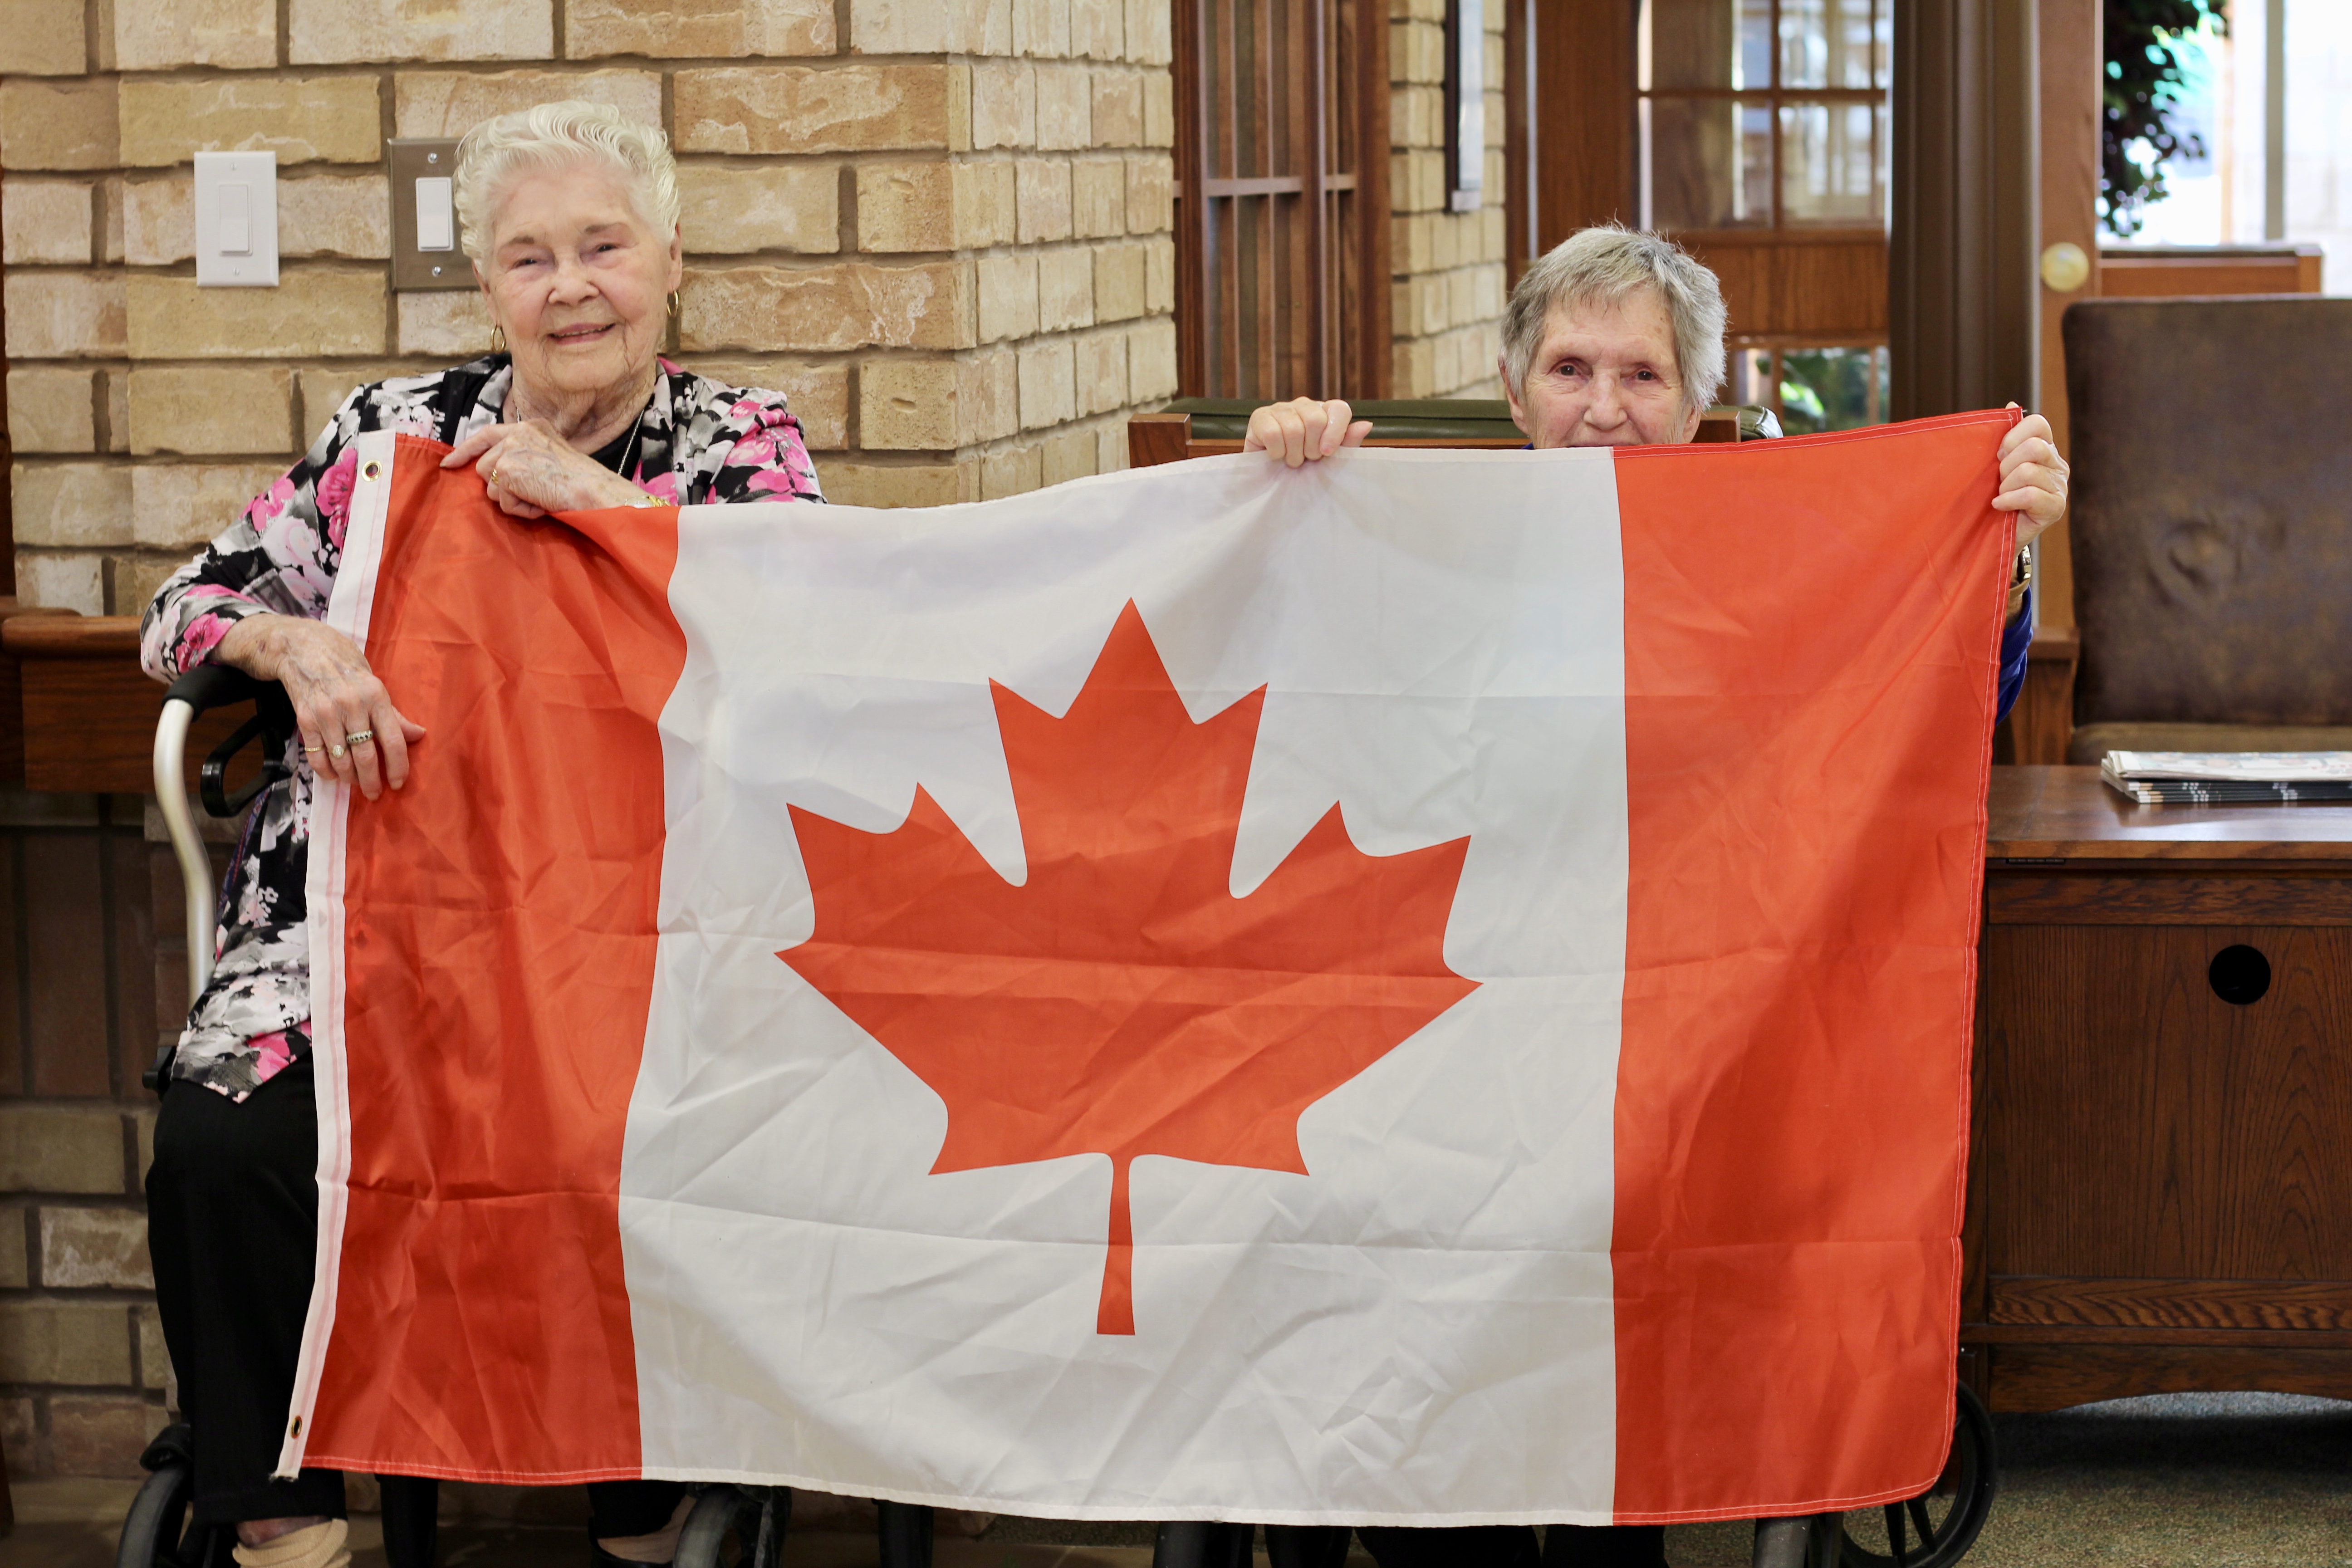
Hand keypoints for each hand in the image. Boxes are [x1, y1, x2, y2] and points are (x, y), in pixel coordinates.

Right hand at [217, 615, 425, 802]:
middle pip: (365, 755)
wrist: (301, 648)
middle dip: (372, 781)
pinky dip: (325, 771)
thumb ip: (393, 713)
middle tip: (375, 793)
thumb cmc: (344, 664)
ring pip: (341, 759)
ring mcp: (326, 713)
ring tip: (355, 784)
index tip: (398, 783)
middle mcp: (352, 705)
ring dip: (349, 778)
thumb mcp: (373, 682)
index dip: (398, 766)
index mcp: (375, 696)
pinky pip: (317, 755)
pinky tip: (333, 776)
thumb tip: (418, 734)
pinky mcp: (305, 719)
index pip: (393, 740)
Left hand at [442, 419, 647, 517]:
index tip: (449, 463)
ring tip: (540, 497)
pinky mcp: (506, 471)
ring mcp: (510, 450)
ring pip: (490, 486)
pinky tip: (539, 503)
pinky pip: (501, 501)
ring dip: (513, 499)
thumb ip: (525, 455)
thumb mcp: (551, 456)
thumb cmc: (581, 482)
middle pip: (485, 466)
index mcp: (531, 427)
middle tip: (533, 493)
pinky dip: (520, 509)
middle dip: (501, 485)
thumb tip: (496, 474)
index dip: (465, 450)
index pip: (487, 434)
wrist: (593, 490)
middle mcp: (518, 433)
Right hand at [1242, 398, 1371, 466]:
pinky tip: (1276, 455)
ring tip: (1291, 459)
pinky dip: (1276, 452)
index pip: (1339, 409)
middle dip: (1311, 448)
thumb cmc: (1306, 470)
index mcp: (1324, 412)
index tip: (1327, 453)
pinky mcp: (1260, 417)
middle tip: (1306, 459)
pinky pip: (1273, 433)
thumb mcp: (1331, 460)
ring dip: (1293, 454)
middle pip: (1315, 419)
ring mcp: (1280, 409)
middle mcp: (1303, 405)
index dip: (1336, 432)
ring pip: (1293, 428)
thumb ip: (1348, 443)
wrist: (1274, 482)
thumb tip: (1366, 425)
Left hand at [1995, 404, 2068, 550]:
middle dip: (2006, 464)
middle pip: (2033, 447)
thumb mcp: (1994, 466)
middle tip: (1998, 480)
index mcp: (2044, 448)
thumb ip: (2003, 438)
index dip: (2012, 436)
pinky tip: (1999, 506)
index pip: (2037, 424)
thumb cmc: (1994, 497)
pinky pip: (2030, 495)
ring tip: (2001, 496)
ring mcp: (2060, 486)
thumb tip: (2011, 405)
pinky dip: (2008, 500)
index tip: (1998, 455)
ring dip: (2006, 486)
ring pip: (2029, 471)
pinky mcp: (2056, 507)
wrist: (1996, 536)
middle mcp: (2057, 464)